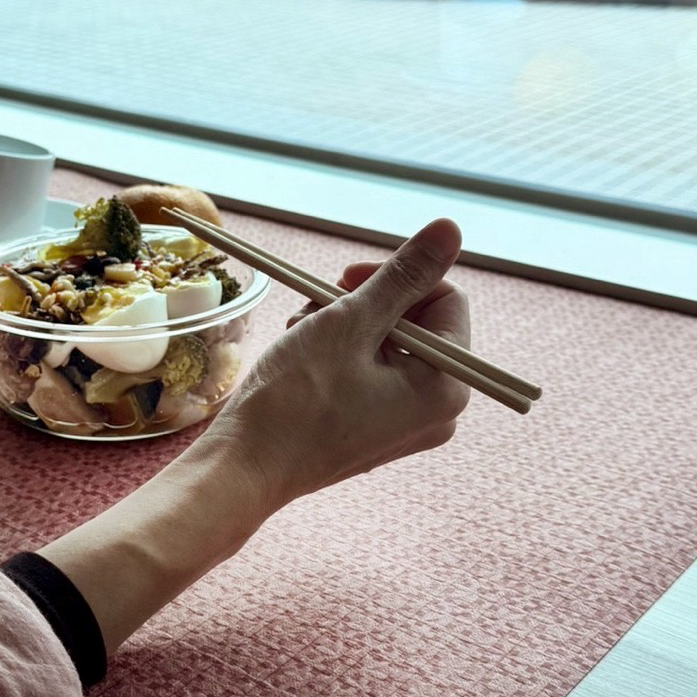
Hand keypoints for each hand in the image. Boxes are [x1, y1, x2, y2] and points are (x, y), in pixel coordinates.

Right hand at [208, 217, 470, 507]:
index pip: (446, 299)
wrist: (246, 466)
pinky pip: (370, 375)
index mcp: (446, 388)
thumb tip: (450, 229)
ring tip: (301, 336)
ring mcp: (404, 426)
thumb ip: (403, 276)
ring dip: (344, 327)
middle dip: (364, 306)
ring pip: (387, 345)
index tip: (346, 279)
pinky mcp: (373, 432)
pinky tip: (301, 357)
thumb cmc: (295, 400)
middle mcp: (436, 413)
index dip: (397, 278)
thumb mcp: (350, 323)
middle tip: (317, 309)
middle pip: (416, 323)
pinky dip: (338, 356)